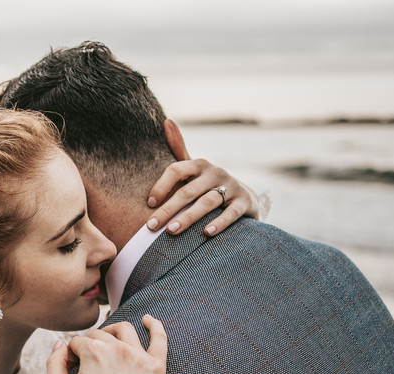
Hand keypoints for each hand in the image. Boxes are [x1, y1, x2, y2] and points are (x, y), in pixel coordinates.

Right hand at [46, 316, 167, 373]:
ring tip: (107, 343)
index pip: (77, 342)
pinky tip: (149, 320)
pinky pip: (160, 339)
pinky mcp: (157, 368)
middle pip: (99, 336)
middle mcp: (119, 349)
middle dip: (89, 347)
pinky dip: (155, 325)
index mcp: (94, 352)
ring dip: (112, 332)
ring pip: (125, 330)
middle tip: (87, 371)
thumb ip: (53, 363)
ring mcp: (141, 357)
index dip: (71, 357)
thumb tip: (61, 344)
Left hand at [145, 159, 264, 236]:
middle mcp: (215, 173)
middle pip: (188, 191)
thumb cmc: (208, 186)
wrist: (243, 199)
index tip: (149, 203)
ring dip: (188, 217)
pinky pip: (231, 213)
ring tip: (172, 231)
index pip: (177, 169)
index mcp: (199, 165)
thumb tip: (166, 120)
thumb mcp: (194, 169)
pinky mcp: (244, 203)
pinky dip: (219, 223)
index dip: (161, 185)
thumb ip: (179, 149)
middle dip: (168, 209)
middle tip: (151, 226)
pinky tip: (206, 233)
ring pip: (207, 202)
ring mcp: (231, 187)